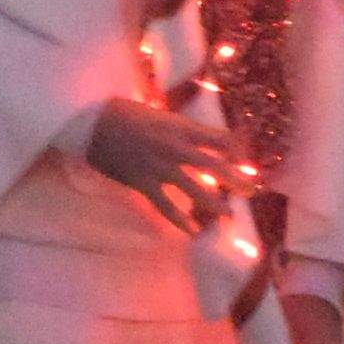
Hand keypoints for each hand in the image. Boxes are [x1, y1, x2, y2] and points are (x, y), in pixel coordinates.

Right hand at [78, 105, 242, 228]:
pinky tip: (192, 231)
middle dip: (237, 180)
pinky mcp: (144, 184)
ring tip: (229, 215)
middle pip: (216, 167)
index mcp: (181, 127)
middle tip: (252, 191)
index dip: (235, 149)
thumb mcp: (157, 112)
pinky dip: (180, 221)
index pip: (220, 139)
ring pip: (196, 190)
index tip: (243, 158)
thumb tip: (193, 135)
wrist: (91, 125)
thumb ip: (178, 126)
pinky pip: (166, 206)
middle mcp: (177, 149)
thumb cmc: (122, 112)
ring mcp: (161, 169)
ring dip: (215, 204)